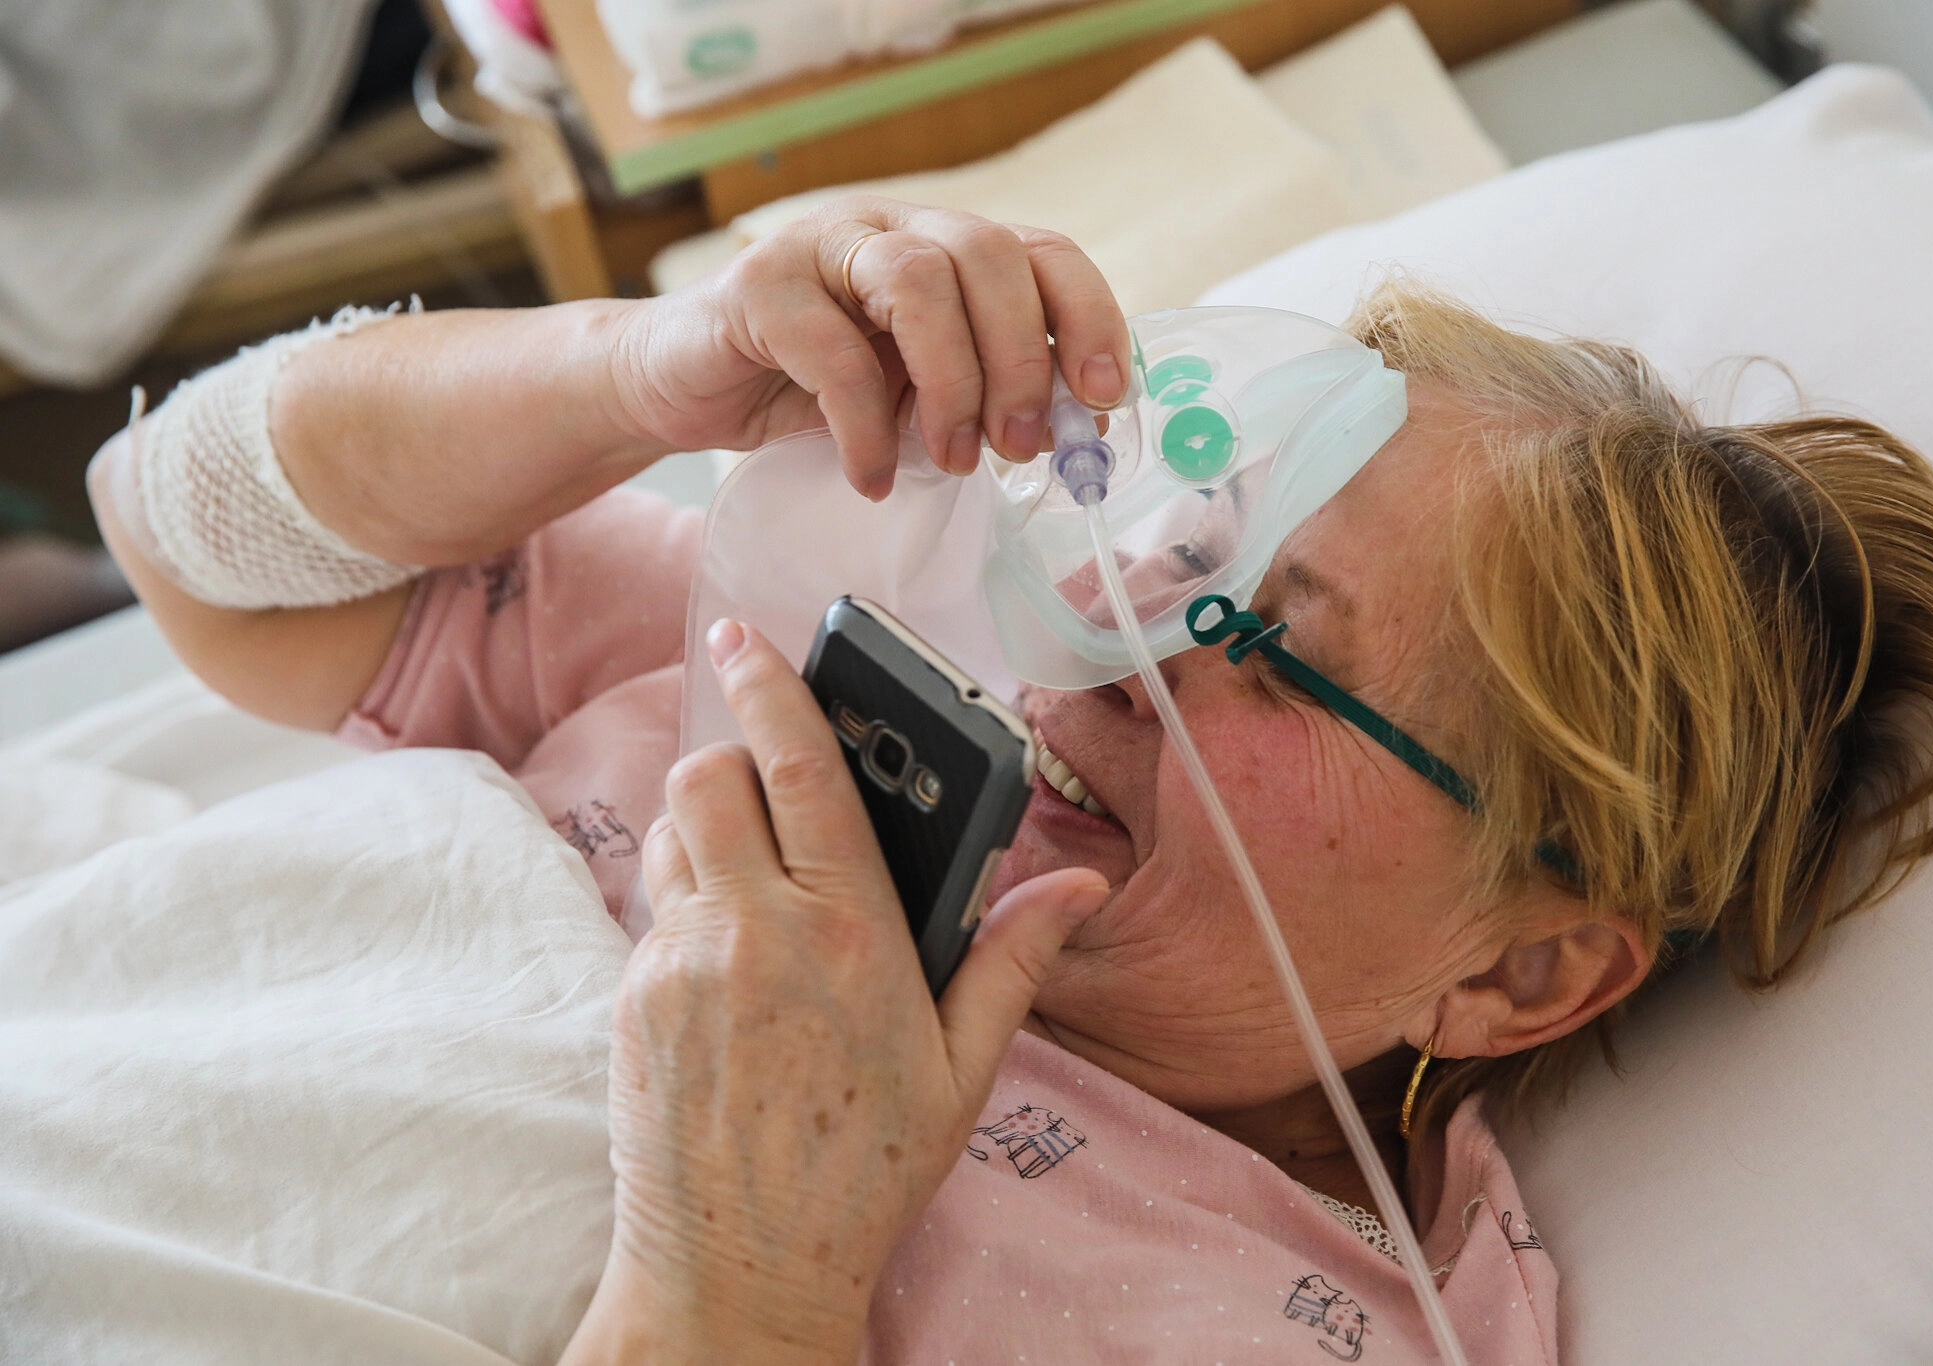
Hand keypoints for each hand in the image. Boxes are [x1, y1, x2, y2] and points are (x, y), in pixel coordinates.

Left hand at [561, 619, 1107, 1364]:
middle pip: (713, 776)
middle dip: (736, 759)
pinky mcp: (633, 999)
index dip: (776, 687)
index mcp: (851, 933)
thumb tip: (1077, 883)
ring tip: (757, 877)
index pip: (803, 769)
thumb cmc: (865, 1173)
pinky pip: (653, 908)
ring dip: (707, 827)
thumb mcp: (963, 1070)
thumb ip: (1012, 960)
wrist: (740, 1271)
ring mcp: (683, 962)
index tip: (752, 638)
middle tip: (775, 790)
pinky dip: (688, 902)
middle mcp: (757, 931)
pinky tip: (730, 963)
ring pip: (673, 832)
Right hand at [608, 195, 1130, 499]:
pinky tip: (871, 475)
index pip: (1043, 252)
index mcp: (946, 247)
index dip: (1087, 315)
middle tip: (1020, 447)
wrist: (680, 383)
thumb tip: (1075, 428)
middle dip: (1020, 361)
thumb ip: (984, 396)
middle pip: (987, 254)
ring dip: (953, 385)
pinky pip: (831, 349)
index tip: (1104, 393)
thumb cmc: (809, 388)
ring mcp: (822, 245)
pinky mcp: (757, 284)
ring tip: (954, 460)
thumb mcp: (917, 395)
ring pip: (916, 281)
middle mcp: (891, 227)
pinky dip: (867, 427)